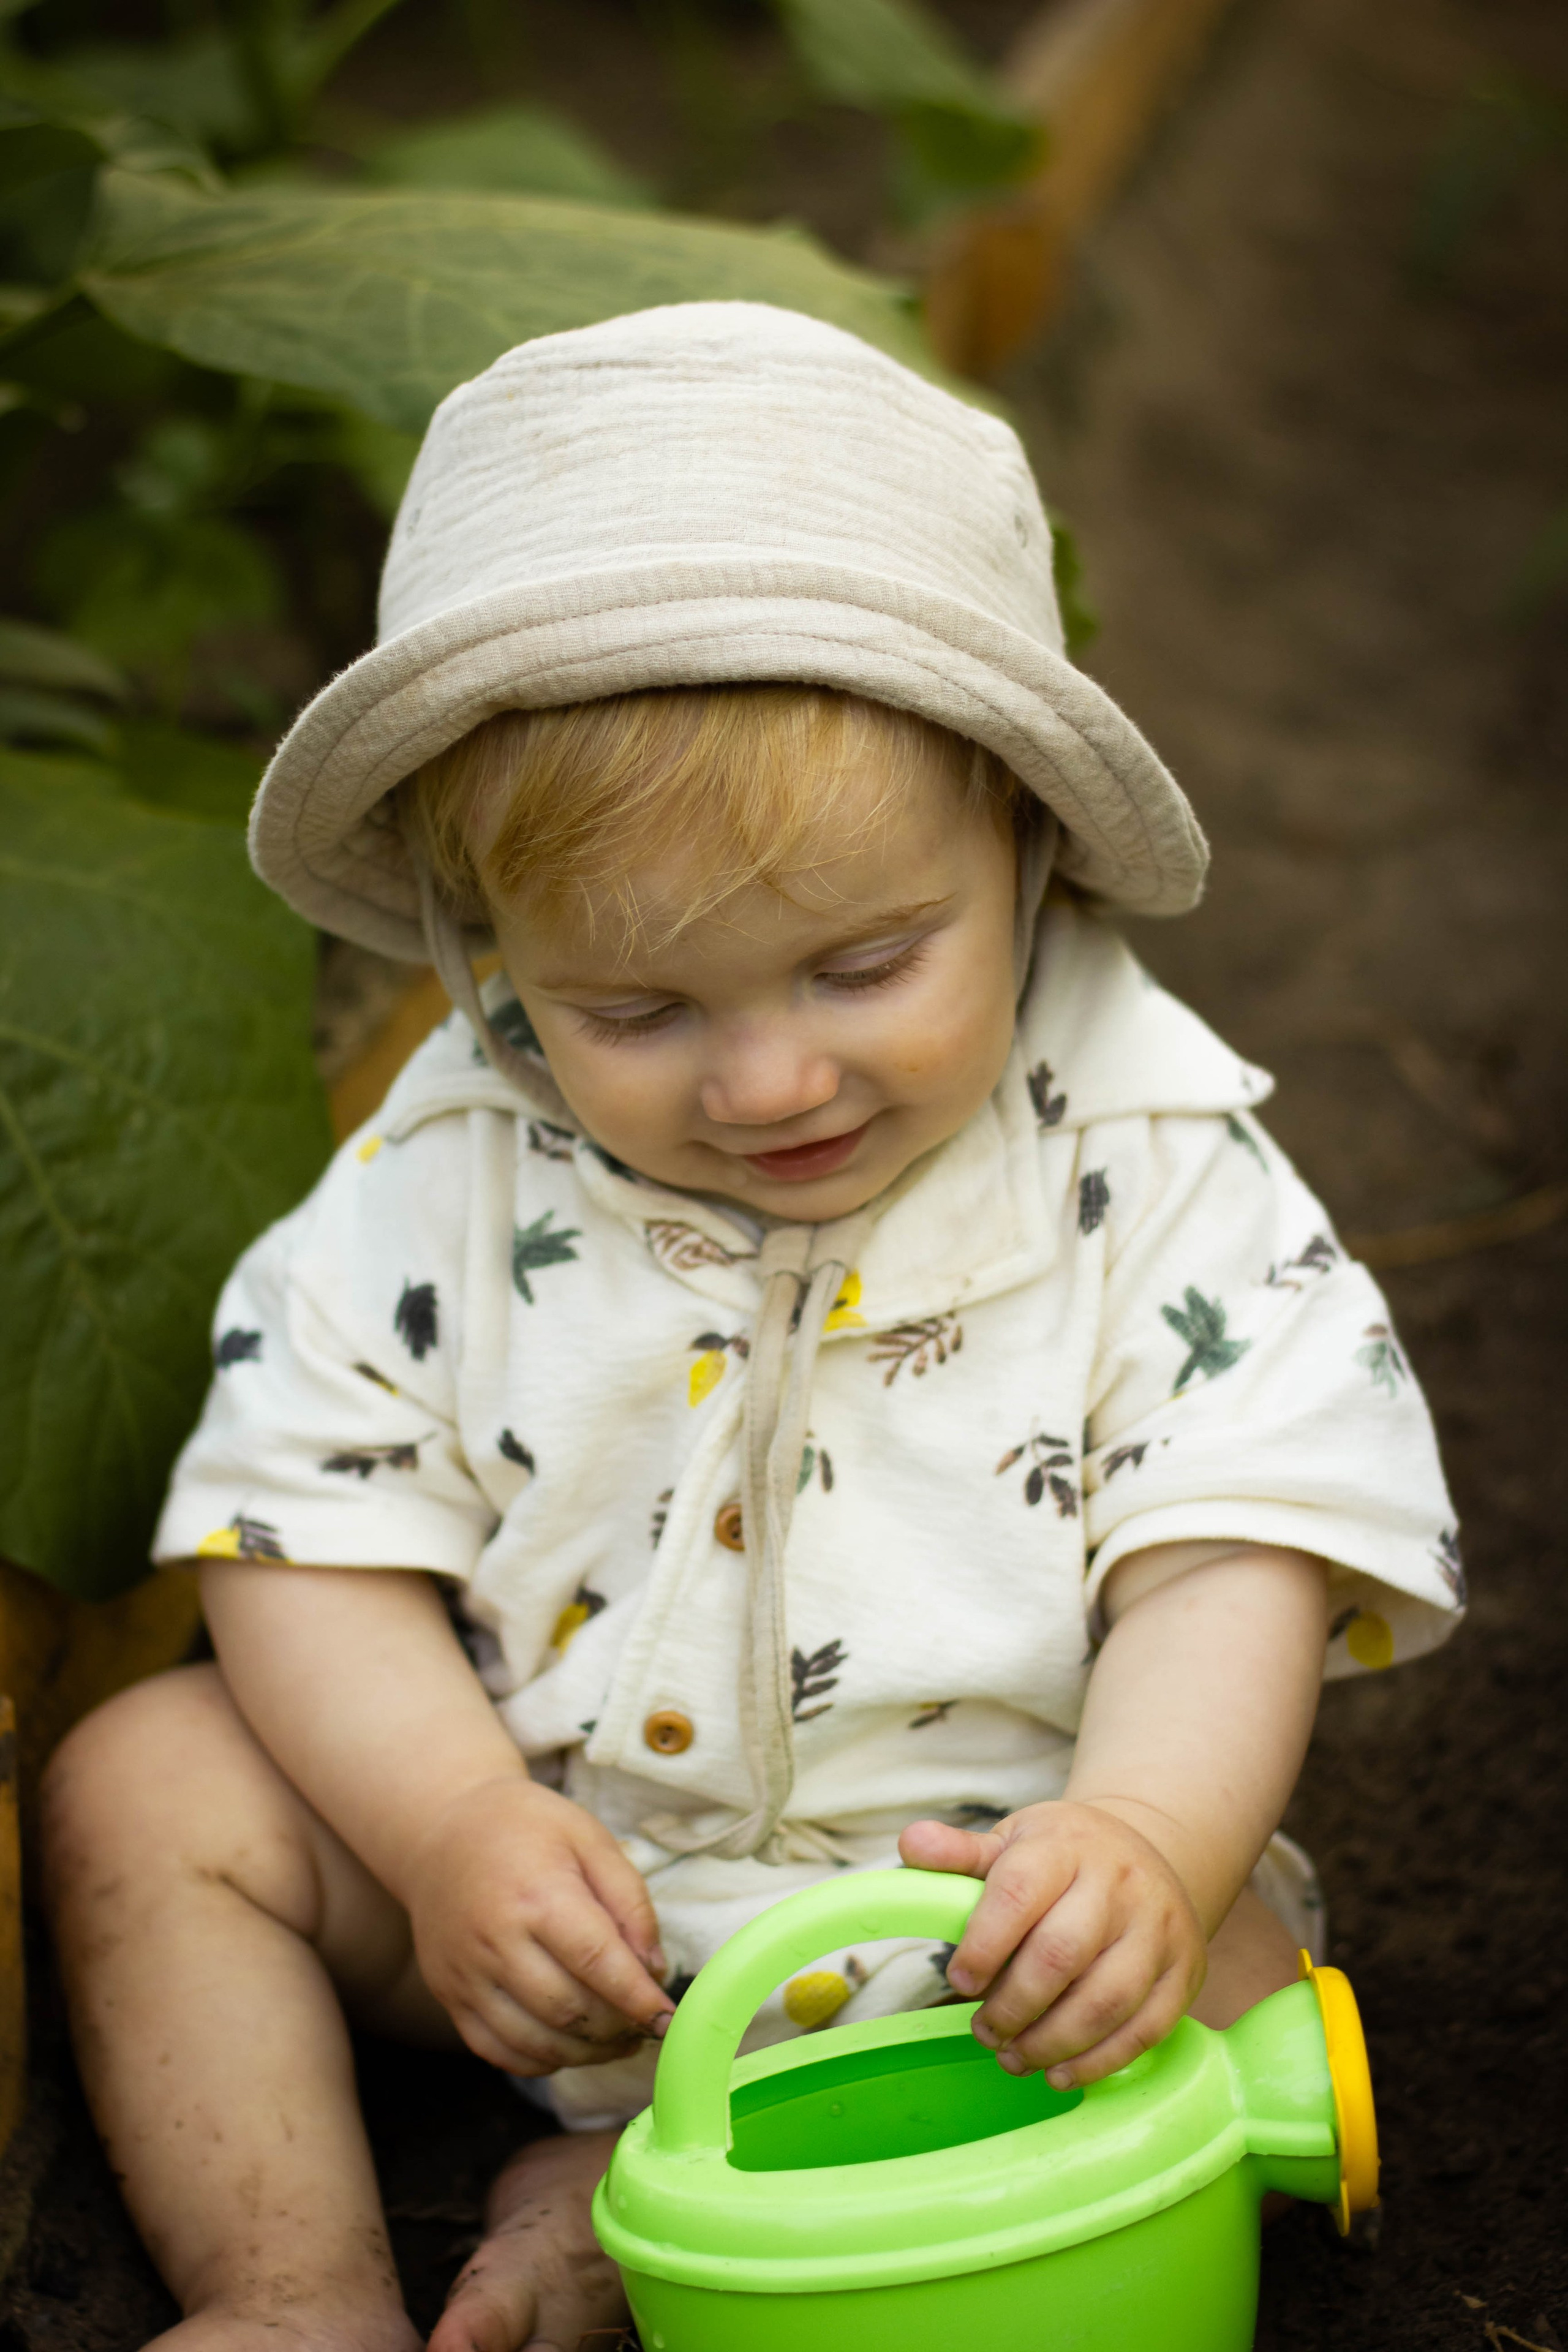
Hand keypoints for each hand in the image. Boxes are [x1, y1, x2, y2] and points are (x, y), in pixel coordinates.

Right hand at [403, 1774, 675, 2074]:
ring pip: (534, 2041)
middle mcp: (496, 1941)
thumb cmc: (526, 1828)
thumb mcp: (590, 1838)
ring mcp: (467, 1973)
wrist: (443, 1827)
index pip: (597, 1963)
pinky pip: (494, 2050)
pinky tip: (568, 2046)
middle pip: (568, 2010)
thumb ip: (630, 1901)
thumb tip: (654, 1969)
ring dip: (585, 2054)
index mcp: (537, 1895)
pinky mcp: (448, 1994)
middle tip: (644, 2026)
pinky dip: (538, 2061)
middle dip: (618, 2029)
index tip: (667, 2018)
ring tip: (617, 2042)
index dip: (638, 1999)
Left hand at [898, 1801, 1205, 2088]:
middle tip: (984, 2032)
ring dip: (1052, 2043)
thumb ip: (960, 1854)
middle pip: (1062, 1954)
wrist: (1149, 1849)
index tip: (959, 1979)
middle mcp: (1119, 1883)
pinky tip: (1059, 2073)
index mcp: (1065, 1846)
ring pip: (1106, 2000)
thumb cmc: (1064, 1856)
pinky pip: (1145, 2028)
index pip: (1020, 1894)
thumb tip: (910, 1844)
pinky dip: (1099, 2061)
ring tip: (1014, 2058)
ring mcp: (1158, 1929)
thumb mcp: (1014, 1840)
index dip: (984, 1944)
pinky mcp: (1184, 1971)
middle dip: (1014, 2006)